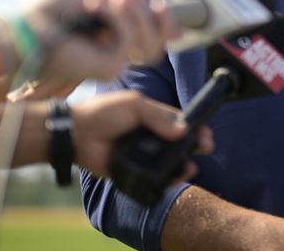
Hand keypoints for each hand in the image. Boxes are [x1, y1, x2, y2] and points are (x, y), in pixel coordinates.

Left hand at [17, 0, 178, 83]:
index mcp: (112, 36)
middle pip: (159, 42)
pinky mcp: (108, 69)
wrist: (21, 29)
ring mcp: (113, 63)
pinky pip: (129, 41)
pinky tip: (95, 4)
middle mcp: (115, 53)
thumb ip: (122, 1)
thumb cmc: (47, 11)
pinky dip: (117, 17)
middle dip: (150, 16)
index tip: (159, 4)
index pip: (155, 35)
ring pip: (151, 46)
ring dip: (136, 16)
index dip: (165, 21)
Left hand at [71, 90, 212, 178]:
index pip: (178, 122)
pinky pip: (153, 177)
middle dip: (193, 146)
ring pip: (168, 162)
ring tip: (190, 168)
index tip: (206, 134)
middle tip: (205, 149)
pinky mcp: (133, 171)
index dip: (194, 128)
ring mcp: (142, 154)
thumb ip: (159, 116)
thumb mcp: (134, 105)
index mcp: (151, 117)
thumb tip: (183, 130)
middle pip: (178, 143)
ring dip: (182, 165)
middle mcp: (149, 136)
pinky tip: (175, 178)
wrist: (76, 134)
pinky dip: (166, 179)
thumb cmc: (103, 113)